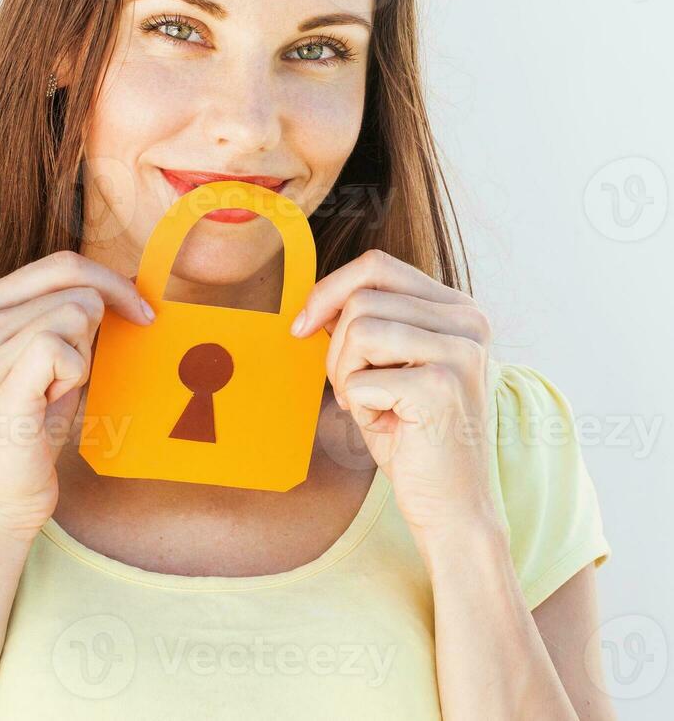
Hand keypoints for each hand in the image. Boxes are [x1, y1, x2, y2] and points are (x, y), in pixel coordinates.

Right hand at [0, 250, 154, 543]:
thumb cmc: (28, 426)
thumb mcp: (48, 355)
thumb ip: (70, 313)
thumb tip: (130, 280)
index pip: (61, 263)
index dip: (110, 282)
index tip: (141, 312)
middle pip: (74, 285)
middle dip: (96, 325)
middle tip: (76, 370)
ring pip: (75, 313)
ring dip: (80, 357)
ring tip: (51, 391)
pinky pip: (60, 347)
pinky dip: (73, 375)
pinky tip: (50, 402)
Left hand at [291, 248, 498, 551]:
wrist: (451, 506)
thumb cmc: (411, 434)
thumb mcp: (387, 365)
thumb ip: (366, 322)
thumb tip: (316, 299)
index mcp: (457, 308)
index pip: (377, 266)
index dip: (328, 290)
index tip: (302, 327)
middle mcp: (468, 320)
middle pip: (361, 297)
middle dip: (337, 348)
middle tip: (355, 390)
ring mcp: (461, 350)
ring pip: (359, 329)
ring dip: (347, 375)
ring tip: (374, 406)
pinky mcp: (443, 385)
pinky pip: (362, 377)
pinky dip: (360, 405)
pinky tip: (390, 426)